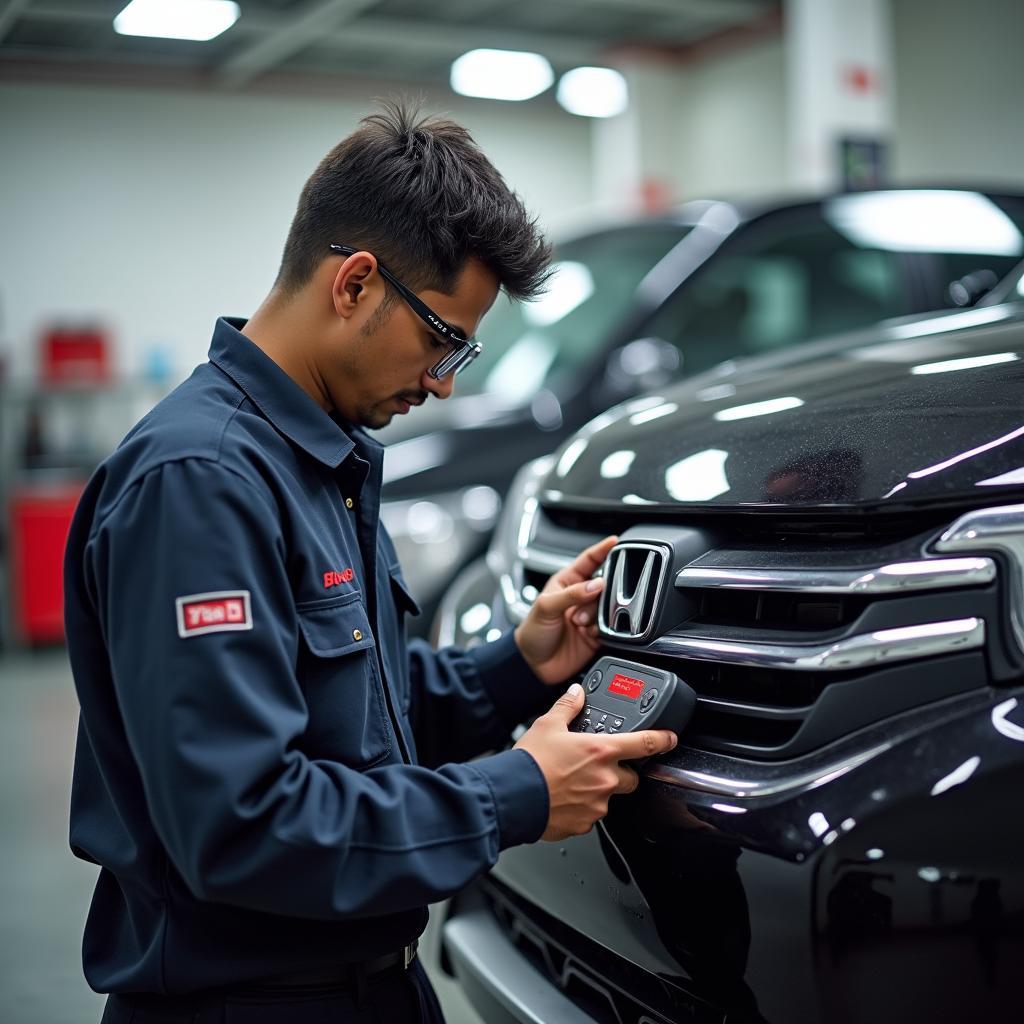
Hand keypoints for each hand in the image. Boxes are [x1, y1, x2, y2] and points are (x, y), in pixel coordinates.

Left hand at [514, 535, 616, 684]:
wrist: (533, 665)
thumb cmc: (532, 632)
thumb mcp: (546, 607)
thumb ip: (572, 594)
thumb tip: (596, 585)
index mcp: (567, 582)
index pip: (589, 560)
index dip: (603, 550)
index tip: (617, 541)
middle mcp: (581, 596)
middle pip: (606, 584)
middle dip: (601, 592)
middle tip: (590, 601)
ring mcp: (590, 615)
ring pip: (610, 606)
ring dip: (598, 614)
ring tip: (581, 623)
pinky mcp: (596, 634)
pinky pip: (612, 628)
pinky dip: (603, 630)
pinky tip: (589, 633)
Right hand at [515, 684, 677, 840]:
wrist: (513, 797)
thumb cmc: (530, 762)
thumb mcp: (547, 724)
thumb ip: (568, 707)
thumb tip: (577, 693)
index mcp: (600, 751)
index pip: (644, 744)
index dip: (662, 740)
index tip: (670, 739)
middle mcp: (605, 779)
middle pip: (631, 778)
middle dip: (621, 772)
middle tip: (598, 766)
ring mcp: (597, 805)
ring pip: (609, 798)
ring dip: (598, 790)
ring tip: (572, 783)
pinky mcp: (584, 825)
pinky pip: (591, 816)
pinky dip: (581, 808)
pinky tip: (564, 799)